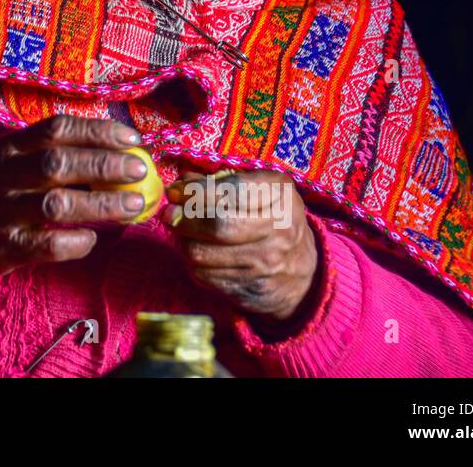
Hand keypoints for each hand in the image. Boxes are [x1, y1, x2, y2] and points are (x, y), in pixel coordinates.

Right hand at [0, 115, 149, 298]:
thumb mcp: (4, 163)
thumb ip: (46, 155)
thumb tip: (111, 152)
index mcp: (6, 147)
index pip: (56, 129)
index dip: (97, 131)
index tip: (132, 139)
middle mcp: (1, 175)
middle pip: (59, 163)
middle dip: (105, 165)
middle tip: (140, 170)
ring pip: (57, 204)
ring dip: (100, 204)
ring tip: (133, 206)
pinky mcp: (0, 248)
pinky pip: (44, 246)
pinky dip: (73, 243)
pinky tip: (92, 240)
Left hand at [161, 165, 318, 323]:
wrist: (303, 272)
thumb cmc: (273, 219)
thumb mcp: (259, 190)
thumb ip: (220, 182)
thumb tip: (179, 184)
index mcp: (280, 195)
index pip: (233, 191)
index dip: (198, 191)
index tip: (176, 191)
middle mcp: (279, 230)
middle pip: (218, 226)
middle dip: (185, 219)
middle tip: (169, 215)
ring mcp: (267, 264)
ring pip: (205, 255)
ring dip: (183, 243)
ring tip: (181, 234)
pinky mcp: (252, 290)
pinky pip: (207, 277)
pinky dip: (193, 265)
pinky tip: (196, 254)